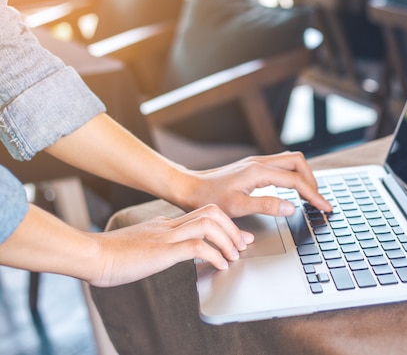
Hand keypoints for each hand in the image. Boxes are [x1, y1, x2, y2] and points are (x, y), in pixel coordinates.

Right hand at [0, 204, 252, 287]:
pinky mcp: (162, 250)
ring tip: (234, 256)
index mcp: (165, 223)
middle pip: (212, 211)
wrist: (91, 256)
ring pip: (209, 224)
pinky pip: (196, 247)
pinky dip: (214, 255)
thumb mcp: (142, 246)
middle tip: (243, 245)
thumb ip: (158, 245)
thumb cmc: (112, 256)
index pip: (203, 213)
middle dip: (233, 228)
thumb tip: (172, 253)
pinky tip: (219, 266)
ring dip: (227, 240)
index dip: (226, 224)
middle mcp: (169, 225)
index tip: (239, 237)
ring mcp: (166, 235)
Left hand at [174, 151, 332, 217]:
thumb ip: (267, 205)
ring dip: (304, 177)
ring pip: (291, 162)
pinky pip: (282, 166)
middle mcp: (260, 163)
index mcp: (259, 172)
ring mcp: (257, 163)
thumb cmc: (210, 199)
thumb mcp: (238, 207)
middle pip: (298, 163)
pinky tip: (292, 190)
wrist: (190, 188)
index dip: (313, 194)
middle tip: (318, 201)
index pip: (295, 180)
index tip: (325, 207)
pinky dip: (293, 176)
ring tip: (309, 196)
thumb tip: (292, 206)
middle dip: (312, 181)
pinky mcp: (254, 167)